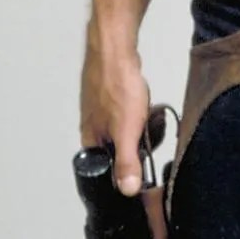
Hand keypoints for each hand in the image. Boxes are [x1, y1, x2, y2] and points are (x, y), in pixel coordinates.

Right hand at [79, 31, 151, 195]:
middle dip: (138, 144)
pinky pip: (127, 115)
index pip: (105, 170)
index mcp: (89, 141)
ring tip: (149, 114)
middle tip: (149, 130)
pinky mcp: (109, 97)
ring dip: (141, 126)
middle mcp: (91, 127)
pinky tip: (146, 104)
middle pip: (118, 151)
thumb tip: (127, 190)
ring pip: (125, 132)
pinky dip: (139, 112)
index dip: (125, 171)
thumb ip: (127, 162)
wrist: (115, 48)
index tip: (143, 165)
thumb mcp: (127, 131)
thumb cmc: (116, 86)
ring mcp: (99, 111)